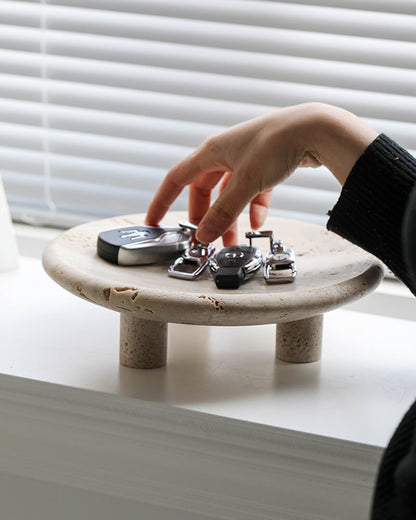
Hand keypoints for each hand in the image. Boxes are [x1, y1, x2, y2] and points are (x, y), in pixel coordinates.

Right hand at [145, 103, 377, 244]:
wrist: (316, 128)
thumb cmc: (277, 144)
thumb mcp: (245, 182)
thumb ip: (223, 212)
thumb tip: (204, 234)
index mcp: (211, 152)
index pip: (177, 179)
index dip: (162, 200)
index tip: (153, 221)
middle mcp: (225, 152)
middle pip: (204, 190)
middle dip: (204, 216)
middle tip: (204, 238)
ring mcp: (246, 158)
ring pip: (229, 193)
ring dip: (229, 217)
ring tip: (232, 240)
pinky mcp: (266, 164)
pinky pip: (252, 190)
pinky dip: (253, 207)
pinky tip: (259, 222)